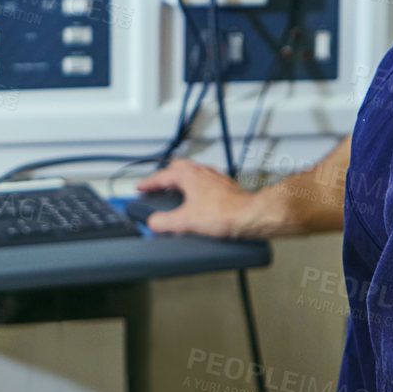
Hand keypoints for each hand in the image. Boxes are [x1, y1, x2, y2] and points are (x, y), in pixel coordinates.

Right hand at [135, 159, 283, 238]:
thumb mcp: (186, 221)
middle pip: (177, 169)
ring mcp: (215, 178)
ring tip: (176, 195)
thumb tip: (154, 223)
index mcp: (189, 175)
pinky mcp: (226, 187)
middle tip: (157, 187)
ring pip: (193, 174)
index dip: (148, 183)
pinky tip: (199, 203)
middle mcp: (202, 172)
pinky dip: (197, 190)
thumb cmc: (226, 213)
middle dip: (165, 177)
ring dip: (182, 182)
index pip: (161, 176)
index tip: (140, 187)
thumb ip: (164, 222)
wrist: (252, 215)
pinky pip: (206, 183)